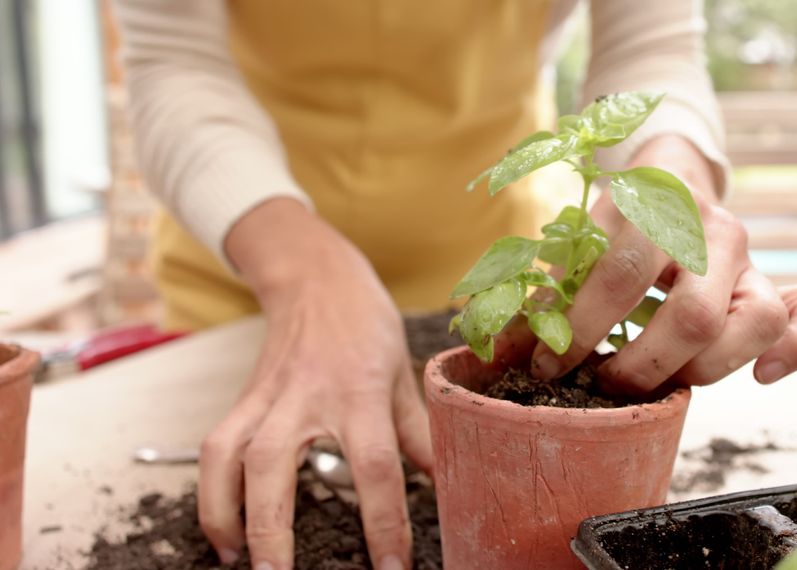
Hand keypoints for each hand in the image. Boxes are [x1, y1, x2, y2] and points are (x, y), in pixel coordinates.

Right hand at [199, 199, 430, 569]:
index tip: (392, 568)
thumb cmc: (367, 328)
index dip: (383, 523)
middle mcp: (306, 398)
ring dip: (226, 514)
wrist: (317, 280)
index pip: (375, 467)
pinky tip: (223, 531)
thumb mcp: (406, 376)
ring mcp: (267, 398)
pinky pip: (214, 449)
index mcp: (361, 394)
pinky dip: (210, 493)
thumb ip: (420, 434)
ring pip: (228, 457)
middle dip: (272, 528)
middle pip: (275, 466)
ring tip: (239, 563)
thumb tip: (447, 483)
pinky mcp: (242, 400)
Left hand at [530, 135, 796, 392]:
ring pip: (755, 324)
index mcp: (658, 205)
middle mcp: (715, 231)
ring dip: (701, 370)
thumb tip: (513, 350)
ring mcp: (752, 258)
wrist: (670, 176)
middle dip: (640, 364)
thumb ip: (552, 288)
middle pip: (694, 315)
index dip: (580, 328)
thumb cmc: (617, 219)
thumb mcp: (580, 238)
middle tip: (603, 381)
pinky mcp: (773, 282)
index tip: (548, 363)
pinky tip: (761, 377)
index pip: (623, 273)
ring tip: (659, 382)